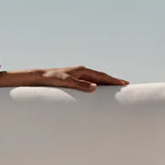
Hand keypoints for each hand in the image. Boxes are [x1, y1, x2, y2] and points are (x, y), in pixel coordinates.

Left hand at [8, 66, 128, 91]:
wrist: (39, 78)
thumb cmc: (51, 79)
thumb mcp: (65, 82)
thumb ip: (79, 84)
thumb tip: (95, 88)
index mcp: (82, 71)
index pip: (101, 76)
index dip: (113, 80)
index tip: (124, 84)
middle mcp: (81, 72)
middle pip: (101, 77)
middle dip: (113, 82)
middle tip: (125, 86)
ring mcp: (78, 76)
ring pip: (96, 81)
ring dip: (106, 85)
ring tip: (115, 90)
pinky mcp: (74, 82)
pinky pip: (89, 85)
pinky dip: (97, 88)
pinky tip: (99, 93)